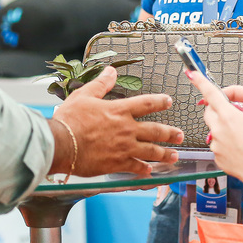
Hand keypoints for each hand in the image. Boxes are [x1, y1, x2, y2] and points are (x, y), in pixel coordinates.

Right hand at [50, 66, 182, 177]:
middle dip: (170, 133)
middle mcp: (126, 129)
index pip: (146, 104)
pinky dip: (144, 170)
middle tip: (180, 135)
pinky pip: (136, 168)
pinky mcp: (117, 163)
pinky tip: (150, 171)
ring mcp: (124, 148)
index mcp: (119, 110)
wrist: (61, 143)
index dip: (160, 101)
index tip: (169, 101)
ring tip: (174, 156)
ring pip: (151, 151)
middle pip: (155, 130)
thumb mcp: (84, 95)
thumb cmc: (70, 119)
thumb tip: (111, 71)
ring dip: (164, 153)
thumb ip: (101, 84)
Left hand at [184, 72, 242, 183]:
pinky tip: (240, 149)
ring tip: (242, 136)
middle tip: (232, 113)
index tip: (192, 73)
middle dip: (217, 109)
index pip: (211, 93)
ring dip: (223, 128)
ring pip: (213, 130)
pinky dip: (226, 144)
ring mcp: (216, 144)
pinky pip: (218, 145)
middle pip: (209, 112)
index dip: (200, 81)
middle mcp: (218, 129)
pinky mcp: (217, 157)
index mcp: (229, 116)